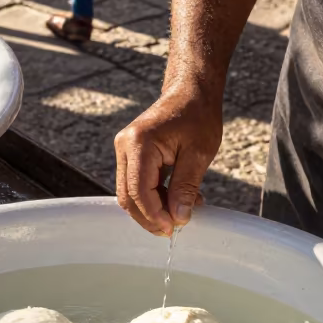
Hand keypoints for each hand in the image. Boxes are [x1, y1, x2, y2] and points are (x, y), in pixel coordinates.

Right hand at [114, 84, 221, 235]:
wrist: (191, 92)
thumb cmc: (197, 116)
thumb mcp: (198, 154)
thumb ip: (186, 187)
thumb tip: (179, 217)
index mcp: (140, 143)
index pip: (139, 191)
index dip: (155, 215)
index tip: (173, 229)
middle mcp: (125, 146)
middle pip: (128, 196)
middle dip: (149, 218)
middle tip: (173, 230)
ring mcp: (125, 150)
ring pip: (130, 193)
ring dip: (152, 210)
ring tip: (180, 215)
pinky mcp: (131, 155)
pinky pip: (136, 184)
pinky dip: (154, 198)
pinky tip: (176, 201)